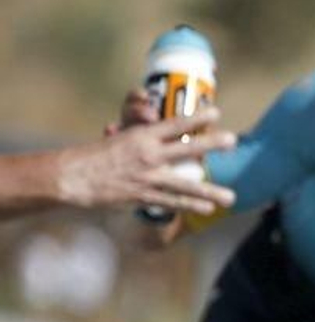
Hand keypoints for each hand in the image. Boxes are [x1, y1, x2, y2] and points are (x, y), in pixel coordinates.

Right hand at [65, 108, 236, 214]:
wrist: (73, 177)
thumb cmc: (97, 156)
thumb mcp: (120, 139)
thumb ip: (143, 134)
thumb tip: (156, 124)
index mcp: (141, 137)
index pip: (173, 124)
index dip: (196, 117)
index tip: (216, 112)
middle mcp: (148, 155)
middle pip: (186, 148)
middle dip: (211, 144)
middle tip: (233, 140)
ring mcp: (148, 177)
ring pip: (185, 183)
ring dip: (210, 191)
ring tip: (231, 197)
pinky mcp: (143, 196)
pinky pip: (172, 202)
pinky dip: (190, 206)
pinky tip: (208, 209)